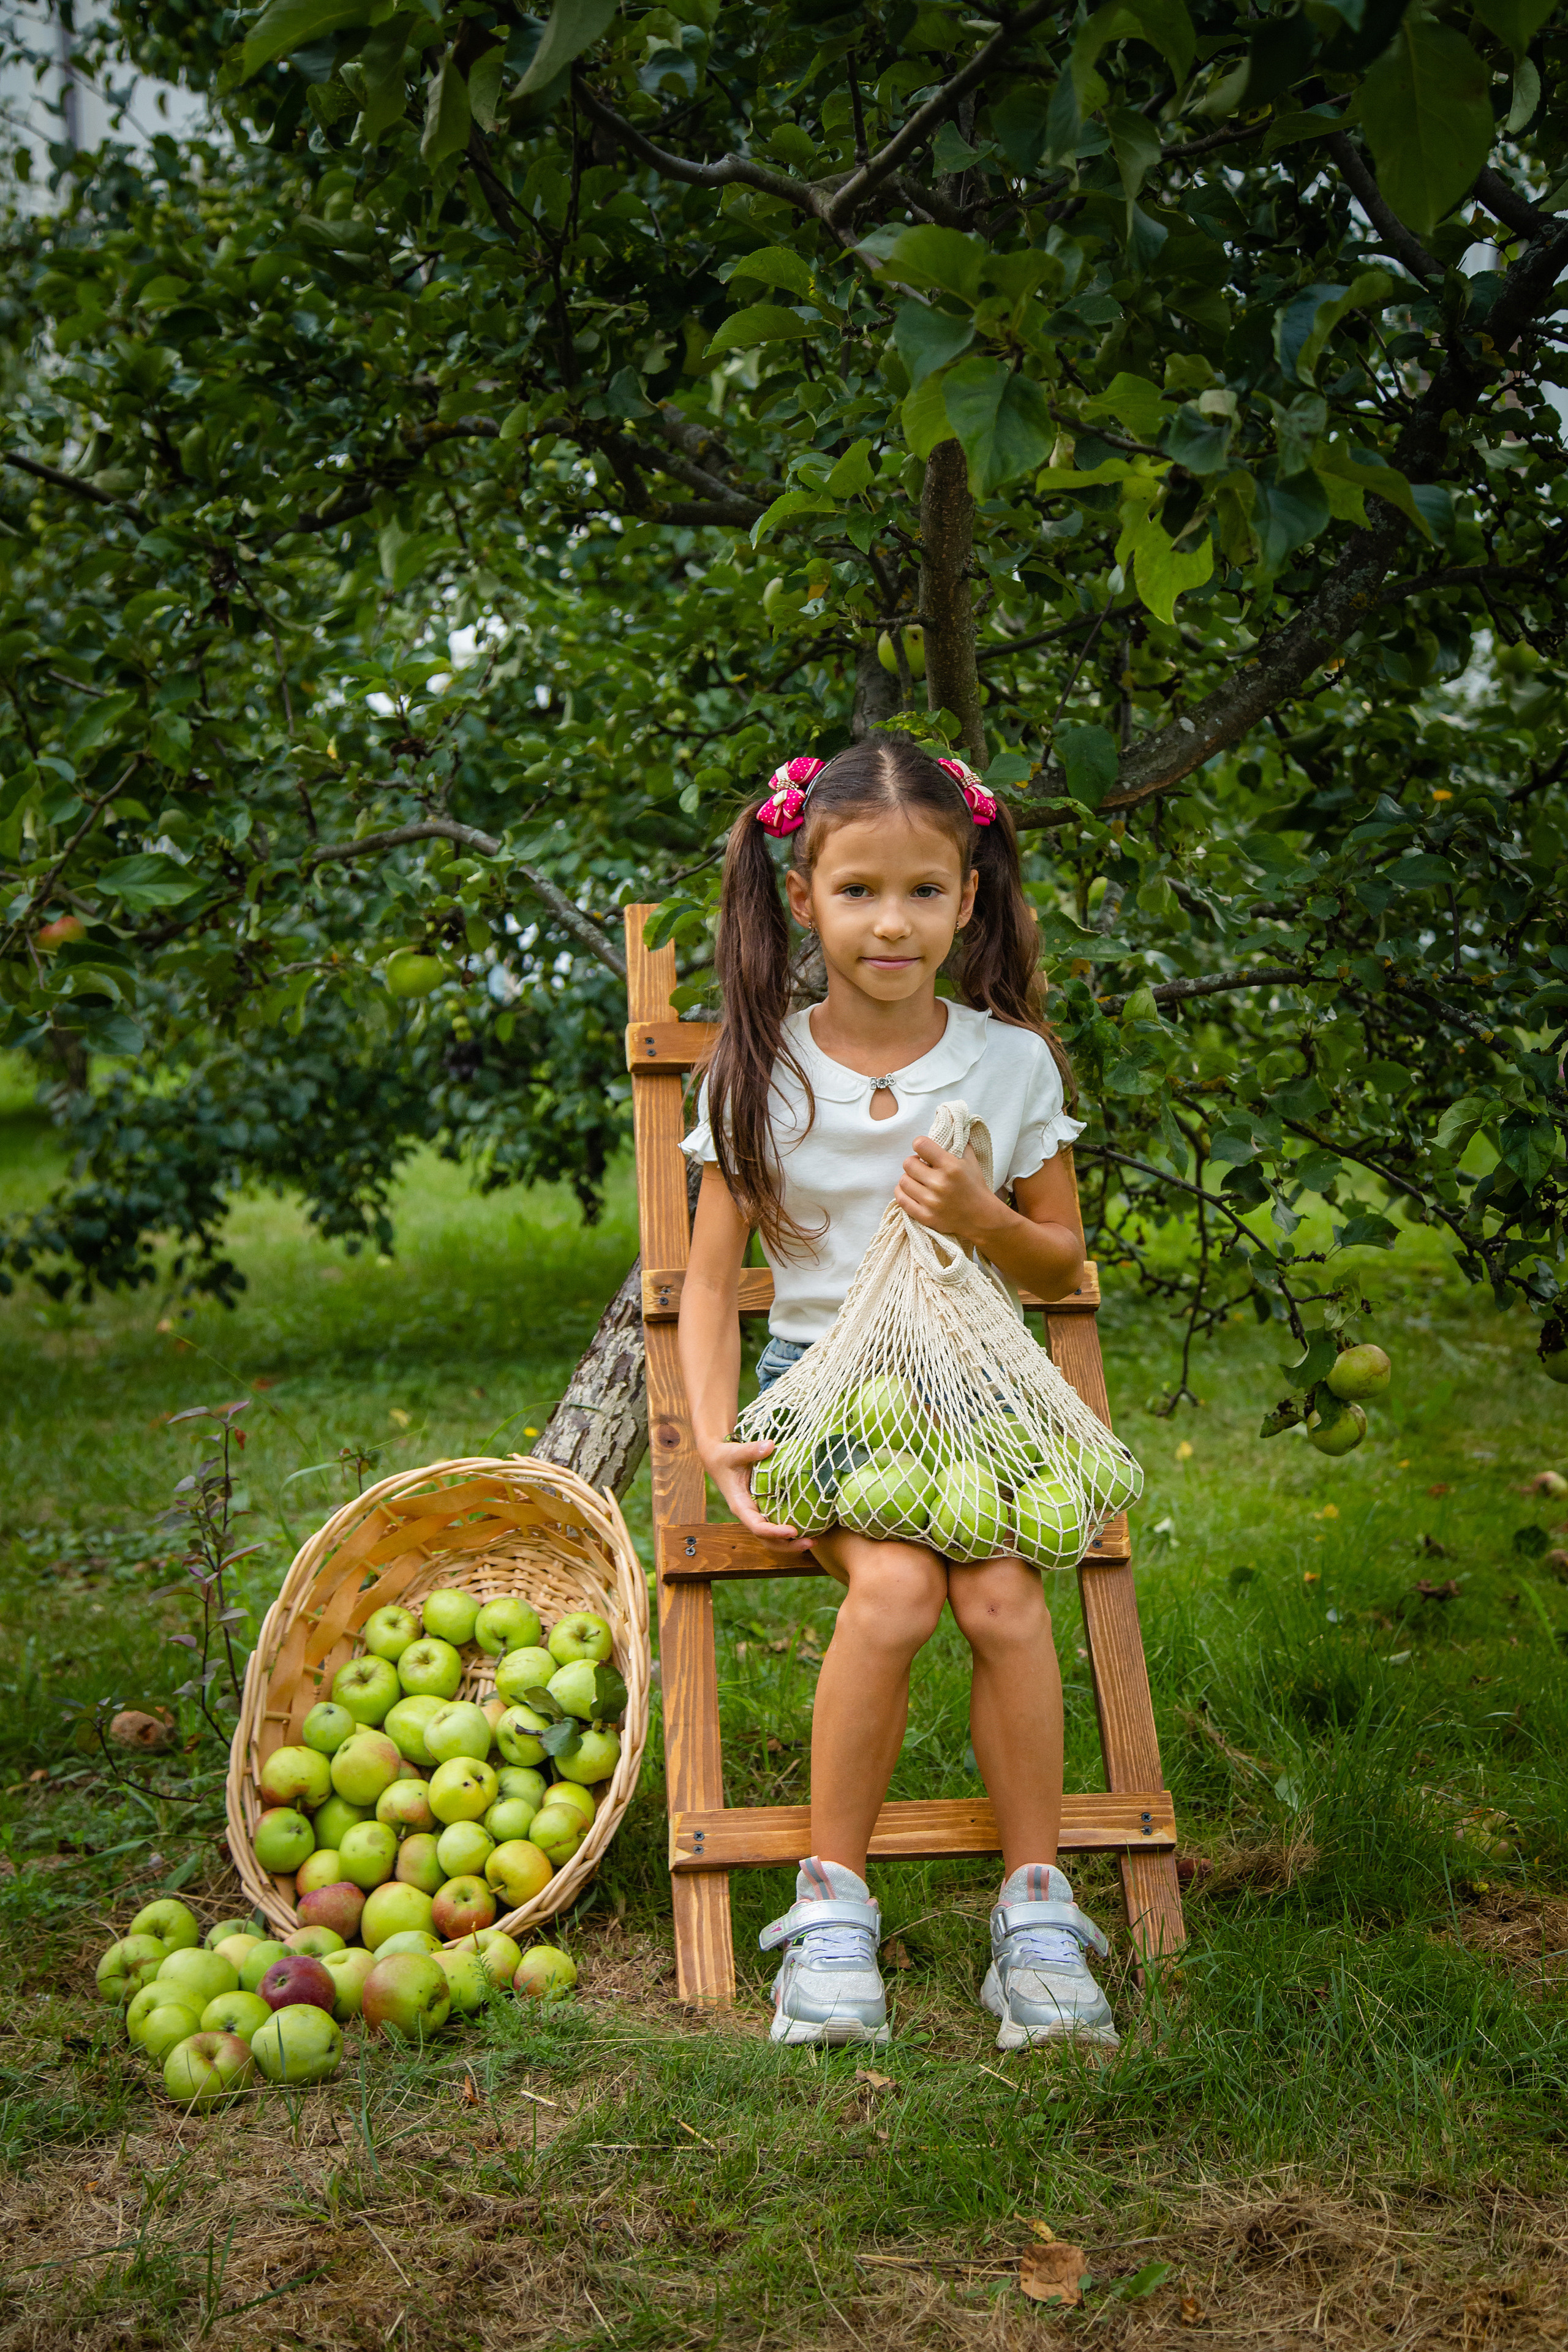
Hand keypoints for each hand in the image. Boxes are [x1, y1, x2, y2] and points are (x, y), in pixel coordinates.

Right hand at [699, 1437, 817, 1551]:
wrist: (718, 1460)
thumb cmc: (725, 1457)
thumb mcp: (734, 1453)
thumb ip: (751, 1450)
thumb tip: (770, 1445)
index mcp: (740, 1506)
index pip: (757, 1527)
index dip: (774, 1532)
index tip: (793, 1531)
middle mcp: (749, 1514)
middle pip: (767, 1540)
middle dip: (788, 1545)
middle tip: (812, 1542)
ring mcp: (757, 1513)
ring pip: (773, 1537)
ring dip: (792, 1543)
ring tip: (814, 1540)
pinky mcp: (765, 1508)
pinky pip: (777, 1523)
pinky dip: (792, 1529)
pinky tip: (810, 1525)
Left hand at [894, 1137, 1005, 1243]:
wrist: (982, 1218)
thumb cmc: (975, 1187)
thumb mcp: (971, 1161)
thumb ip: (960, 1143)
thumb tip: (951, 1126)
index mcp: (951, 1166)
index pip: (920, 1145)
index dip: (919, 1145)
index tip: (922, 1150)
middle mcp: (940, 1183)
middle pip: (908, 1164)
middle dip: (913, 1163)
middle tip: (920, 1167)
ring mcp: (931, 1202)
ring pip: (903, 1181)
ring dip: (908, 1179)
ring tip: (917, 1180)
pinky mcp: (925, 1216)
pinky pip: (901, 1200)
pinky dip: (902, 1193)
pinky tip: (911, 1191)